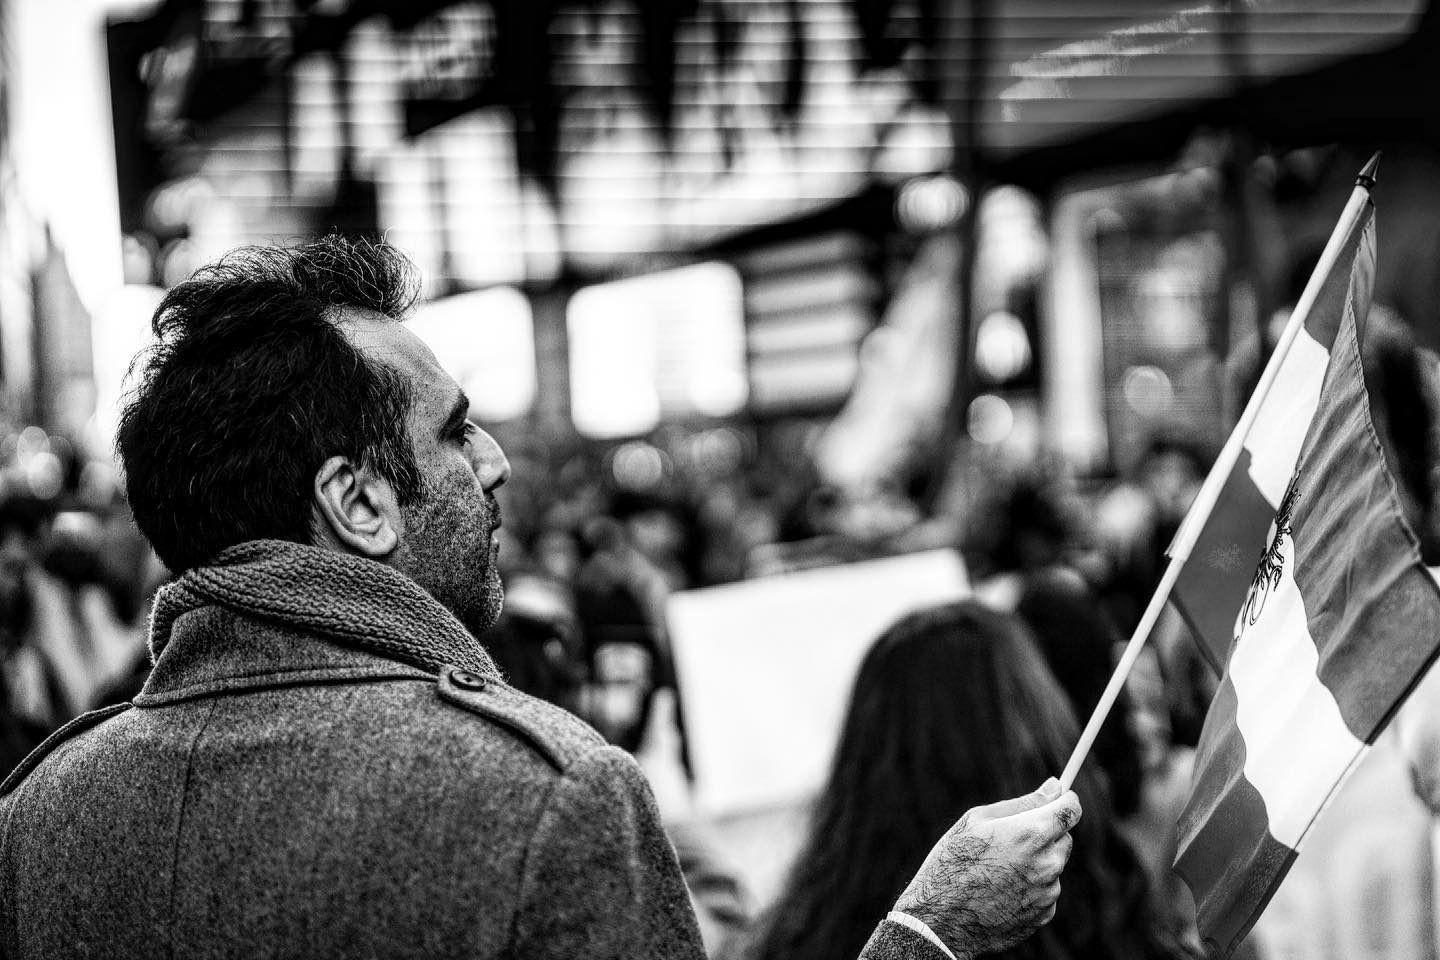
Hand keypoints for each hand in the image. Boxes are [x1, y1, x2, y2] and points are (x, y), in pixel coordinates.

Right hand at [892, 778, 1080, 959]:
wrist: (941, 921)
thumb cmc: (952, 862)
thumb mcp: (978, 820)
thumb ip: (1023, 803)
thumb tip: (1054, 786)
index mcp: (1032, 833)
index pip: (1071, 810)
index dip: (1065, 800)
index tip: (1058, 798)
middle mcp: (1048, 864)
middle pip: (1064, 838)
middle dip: (1046, 833)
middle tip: (1012, 838)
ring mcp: (1048, 892)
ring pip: (1053, 866)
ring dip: (1037, 862)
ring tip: (998, 870)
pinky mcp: (1044, 915)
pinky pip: (1045, 891)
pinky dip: (1031, 887)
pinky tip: (1001, 891)